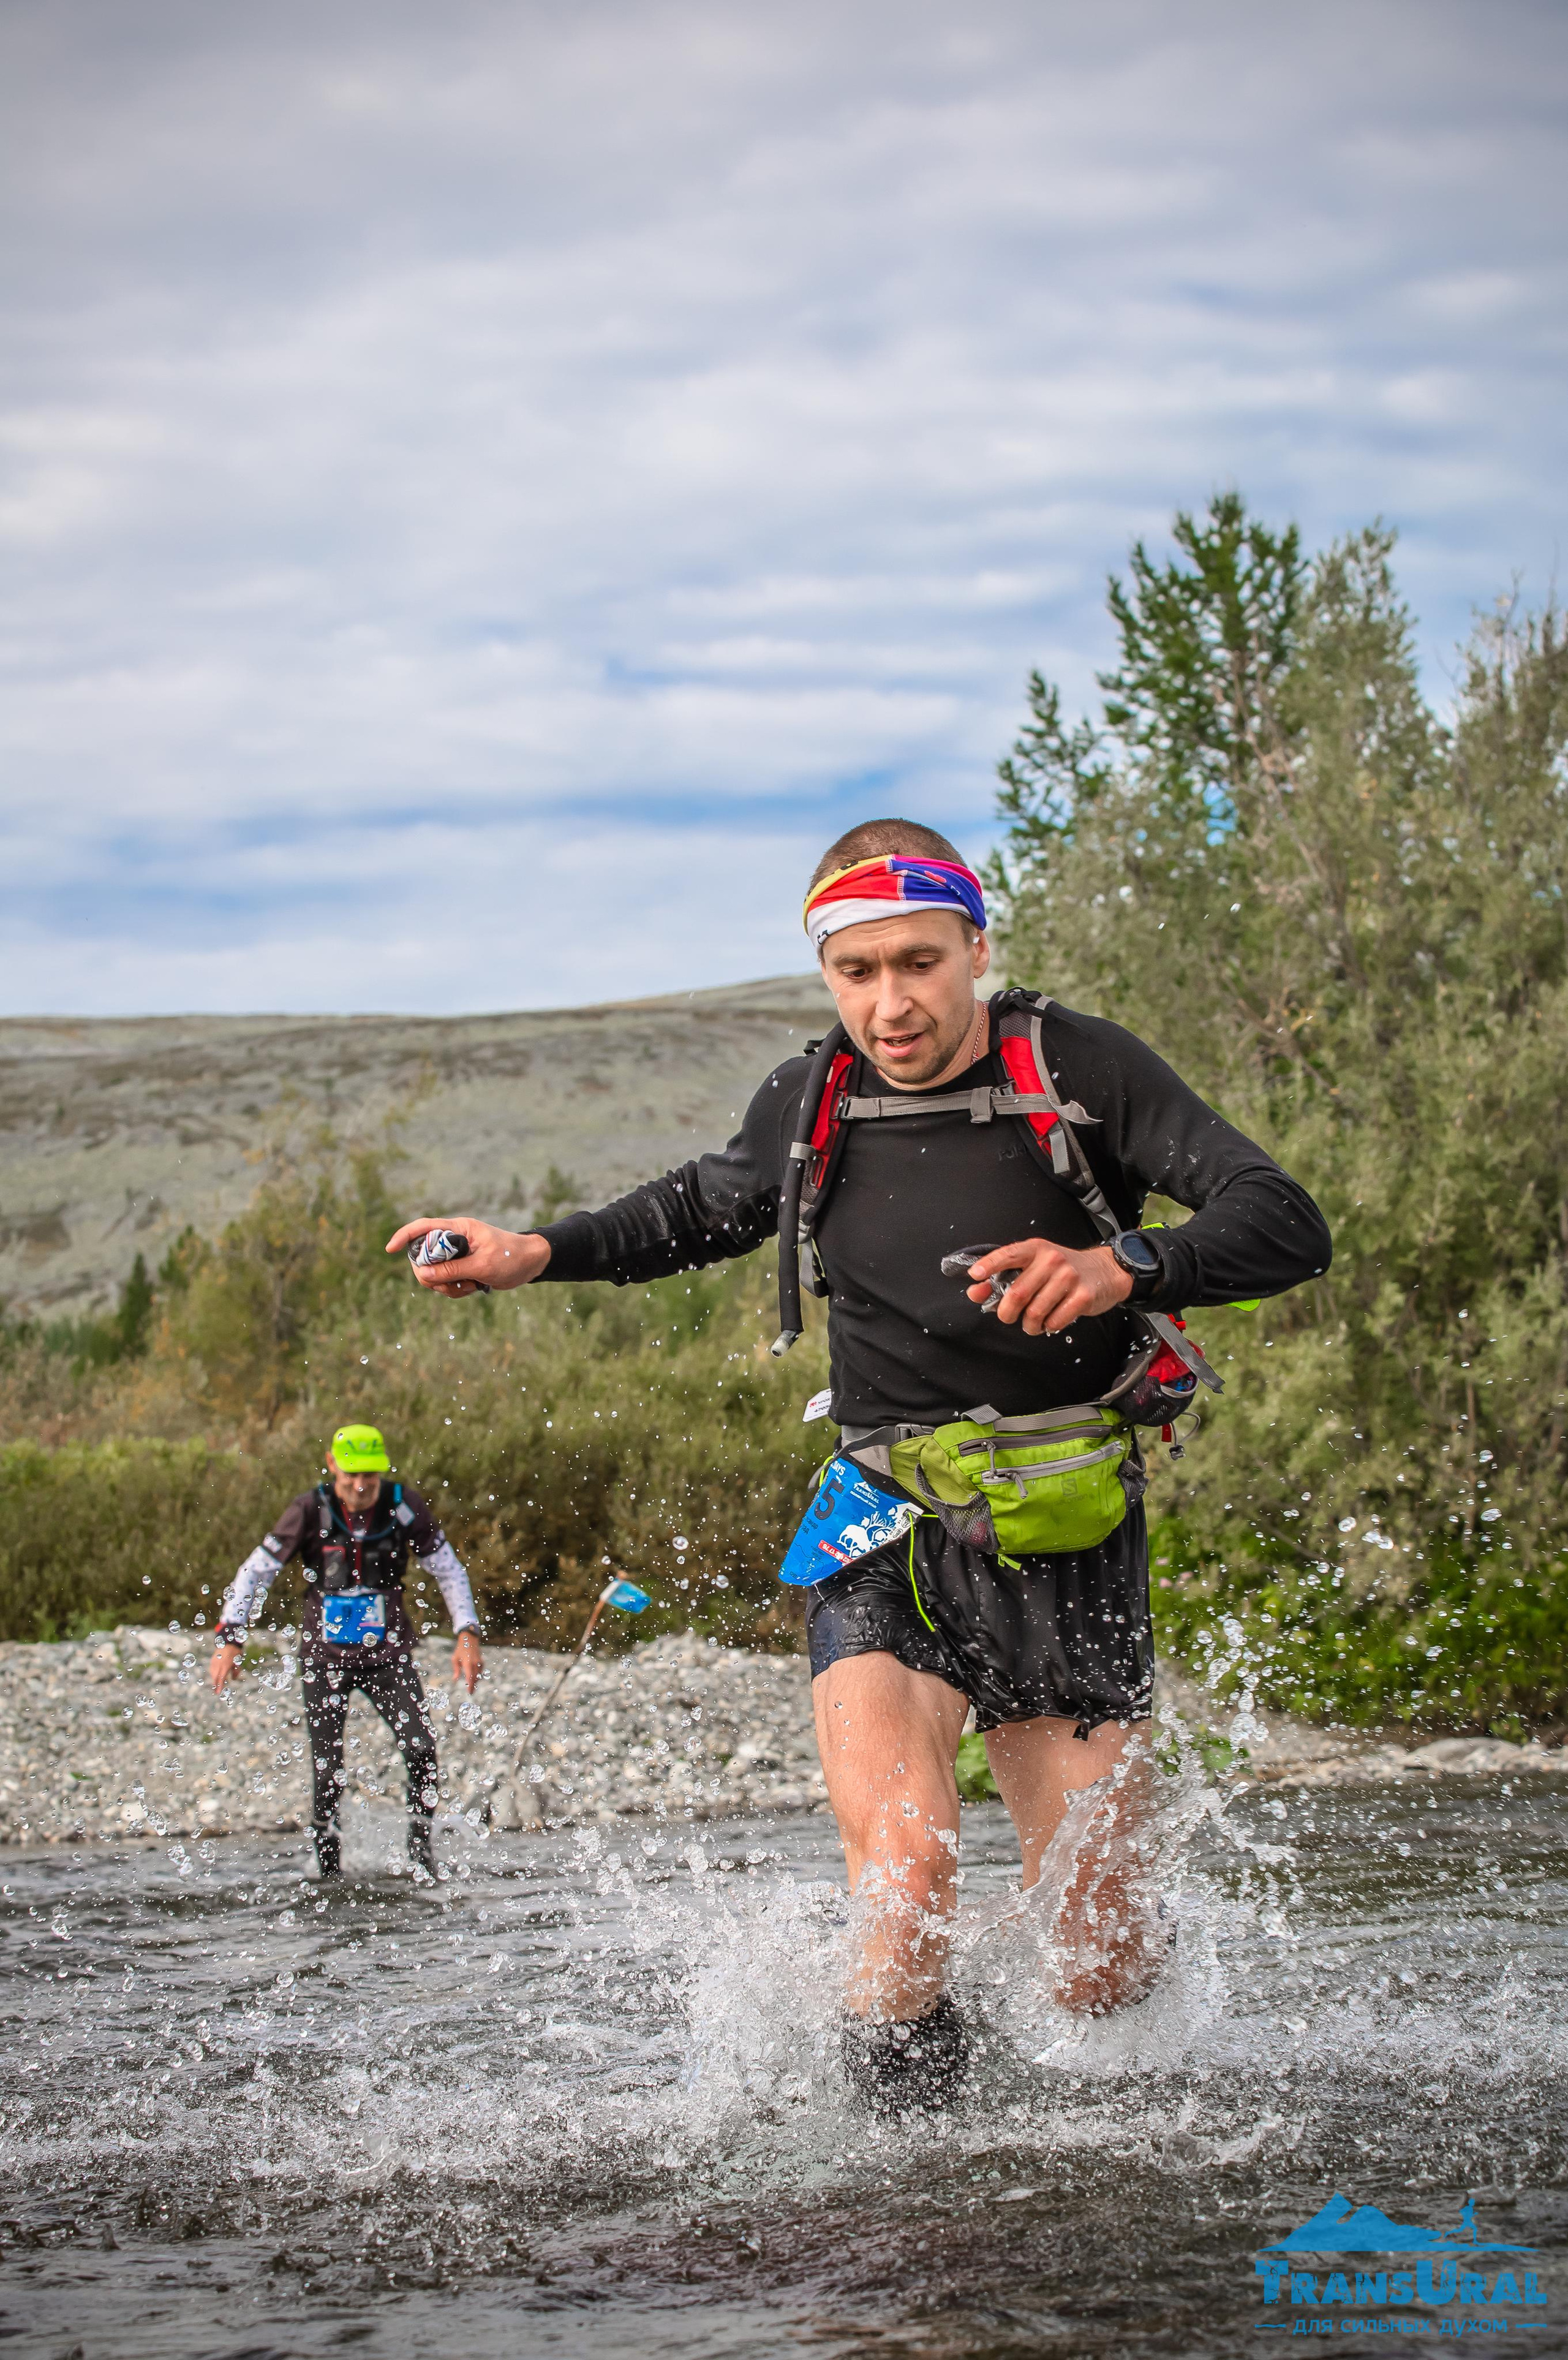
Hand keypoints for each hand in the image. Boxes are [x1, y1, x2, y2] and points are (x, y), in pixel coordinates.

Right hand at [209, 1641, 242, 1694]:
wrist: (229, 1642)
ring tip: (216, 1685)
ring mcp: (214, 1662)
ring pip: (212, 1673)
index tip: (218, 1692)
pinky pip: (212, 1669)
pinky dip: (213, 1673)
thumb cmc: (235, 1653)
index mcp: (225, 1666)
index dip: (219, 1686)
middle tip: (216, 1691)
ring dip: (214, 1679)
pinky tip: (215, 1676)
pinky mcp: (213, 1659)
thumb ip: (235, 1672)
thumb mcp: (238, 1663)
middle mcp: (218, 1665)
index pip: (221, 1679)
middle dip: (215, 1685)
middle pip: (215, 1677)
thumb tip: (233, 1679)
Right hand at [386, 1216, 551, 1296]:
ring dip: (447, 1286)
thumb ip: (452, 1270)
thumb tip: (422, 1274)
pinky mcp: (461, 1267)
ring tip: (471, 1286)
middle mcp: (454, 1239)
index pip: (424, 1227)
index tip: (390, 1249)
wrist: (532, 1263)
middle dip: (433, 1277)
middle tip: (452, 1286)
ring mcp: (457, 1254)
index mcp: (459, 1229)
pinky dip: (455, 1289)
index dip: (404, 1236)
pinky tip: (474, 1287)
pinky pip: (446, 1282)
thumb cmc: (511, 1257)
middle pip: (424, 1257)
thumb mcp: (482, 1266)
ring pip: (434, 1273)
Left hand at [452, 1629, 482, 1694]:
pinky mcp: (481, 1661)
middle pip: (475, 1677)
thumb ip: (456, 1670)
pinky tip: (475, 1679)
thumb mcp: (455, 1659)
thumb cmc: (460, 1649)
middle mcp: (475, 1663)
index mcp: (468, 1662)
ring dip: (476, 1681)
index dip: (470, 1685)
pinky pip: (480, 1671)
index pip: (469, 1676)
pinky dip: (478, 1675)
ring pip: (479, 1675)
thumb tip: (455, 1680)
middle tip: (471, 1692)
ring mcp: (479, 1662)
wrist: (469, 1639)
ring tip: (472, 1687)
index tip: (469, 1691)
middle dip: (473, 1685)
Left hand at [967, 1239, 1131, 1335]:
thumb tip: (976, 1291)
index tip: (975, 1275)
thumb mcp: (1035, 1265)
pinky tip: (1050, 1321)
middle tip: (1008, 1317)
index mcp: (1035, 1249)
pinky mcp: (1083, 1296)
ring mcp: (1069, 1277)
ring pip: (1035, 1312)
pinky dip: (1048, 1327)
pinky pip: (1055, 1321)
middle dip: (1006, 1313)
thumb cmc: (1063, 1270)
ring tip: (1032, 1323)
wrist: (1105, 1270)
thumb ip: (1004, 1276)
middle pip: (1018, 1293)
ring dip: (1029, 1325)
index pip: (1008, 1254)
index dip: (989, 1264)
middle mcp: (1052, 1260)